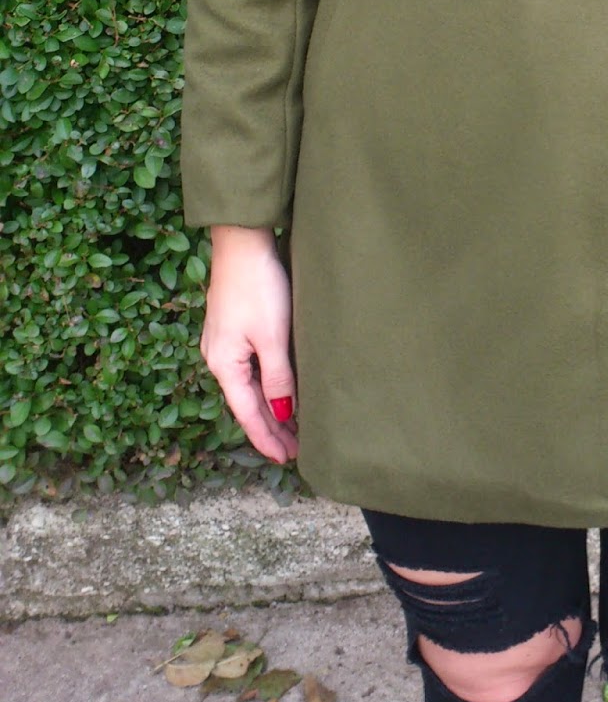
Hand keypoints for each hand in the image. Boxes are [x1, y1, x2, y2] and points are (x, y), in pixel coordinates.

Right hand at [199, 225, 297, 465]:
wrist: (242, 243)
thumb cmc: (258, 287)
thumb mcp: (272, 336)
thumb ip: (278, 377)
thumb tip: (283, 411)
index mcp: (224, 364)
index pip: (248, 413)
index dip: (267, 438)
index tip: (286, 459)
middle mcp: (218, 358)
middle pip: (246, 403)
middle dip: (270, 428)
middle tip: (294, 451)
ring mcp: (224, 343)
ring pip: (249, 386)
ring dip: (269, 407)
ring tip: (292, 428)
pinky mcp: (233, 328)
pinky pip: (249, 369)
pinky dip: (266, 385)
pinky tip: (279, 390)